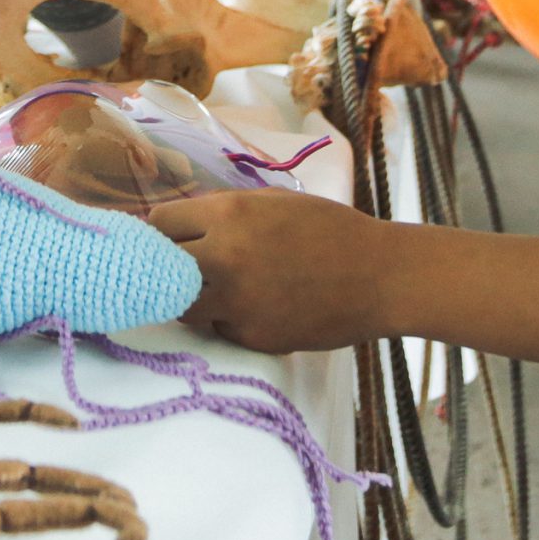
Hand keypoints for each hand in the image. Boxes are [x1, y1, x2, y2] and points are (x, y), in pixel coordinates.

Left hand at [148, 189, 402, 353]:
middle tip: (181, 266)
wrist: (379, 276)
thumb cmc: (328, 229)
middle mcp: (224, 258)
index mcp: (228, 215)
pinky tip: (256, 307)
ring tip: (215, 289)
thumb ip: (221, 210)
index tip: (169, 237)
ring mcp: (237, 303)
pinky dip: (228, 319)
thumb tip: (176, 222)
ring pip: (182, 306)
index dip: (162, 231)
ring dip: (189, 298)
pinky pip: (220, 328)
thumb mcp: (270, 202)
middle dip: (165, 265)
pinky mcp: (253, 337)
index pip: (159, 224)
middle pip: (159, 267)